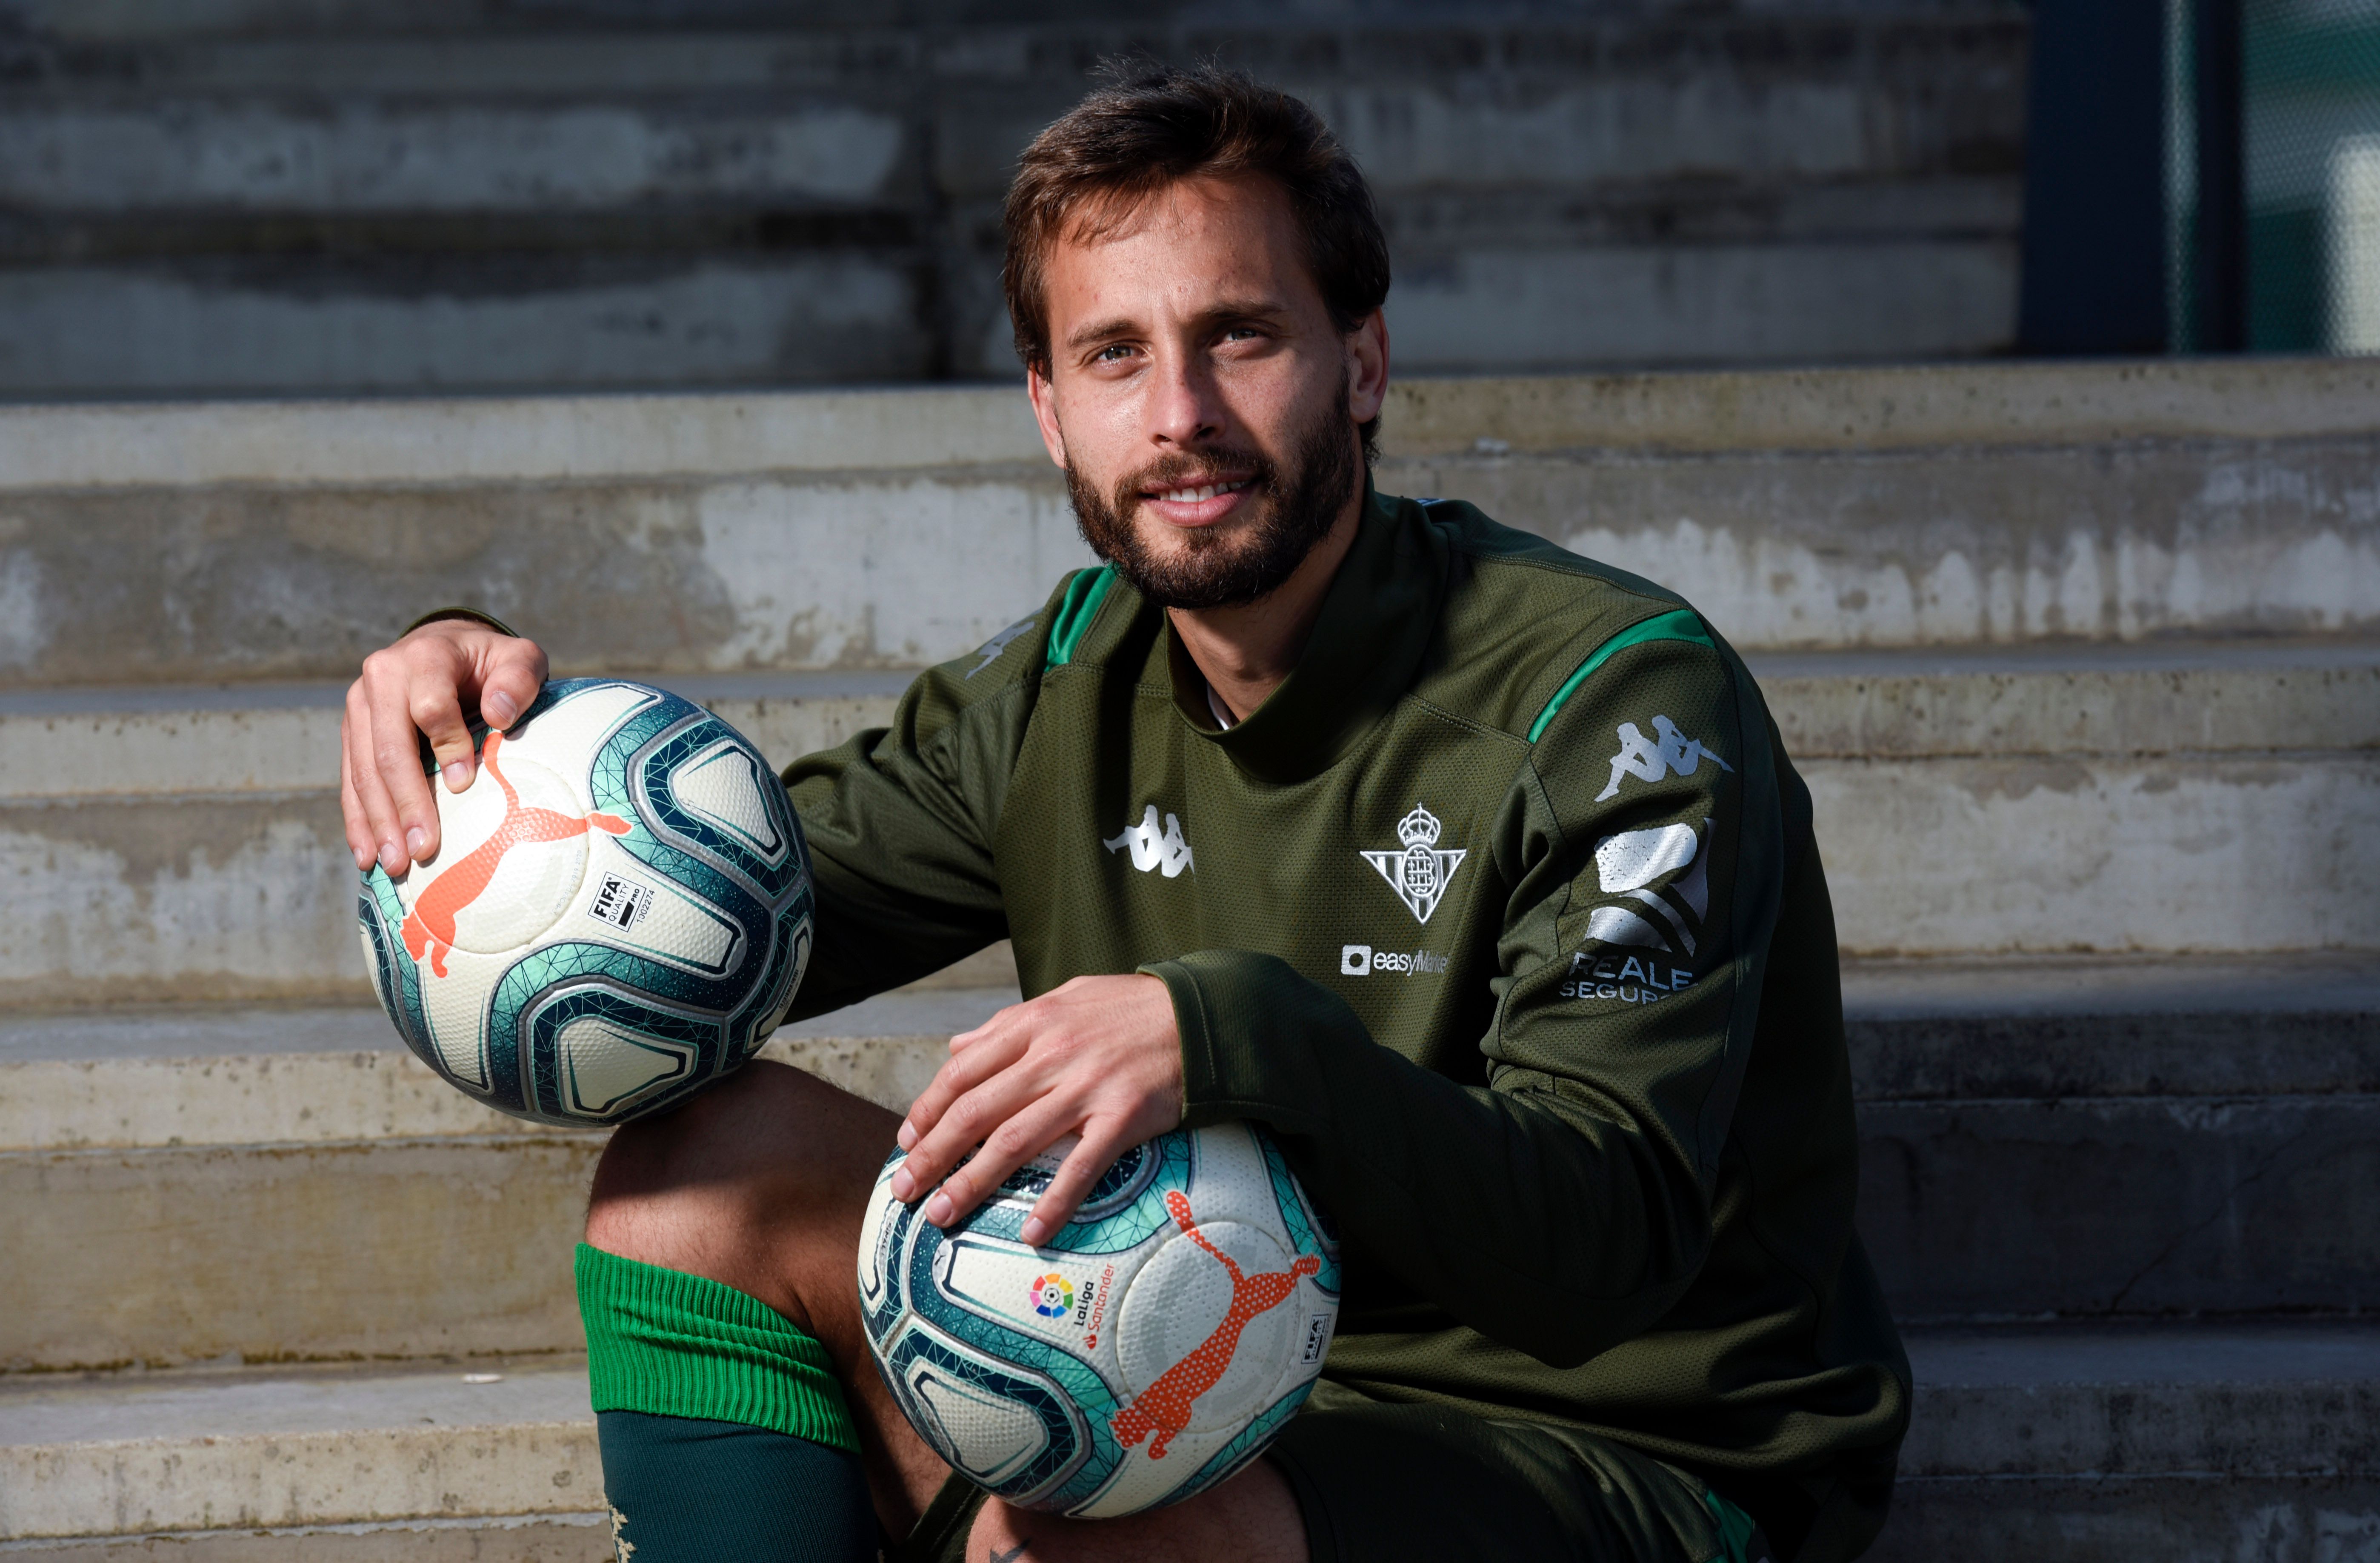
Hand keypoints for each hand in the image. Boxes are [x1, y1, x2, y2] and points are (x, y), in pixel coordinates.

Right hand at [340, 619, 548, 874]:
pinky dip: (358, 820)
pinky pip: (350, 780)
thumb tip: (499, 715)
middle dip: (406, 804)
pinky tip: (367, 854)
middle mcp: (380, 678)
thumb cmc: (490, 662)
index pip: (429, 707)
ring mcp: (359, 707)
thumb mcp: (518, 658)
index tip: (463, 785)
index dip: (447, 746)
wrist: (446, 646)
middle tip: (423, 850)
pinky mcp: (351, 732)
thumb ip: (519, 678)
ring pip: (364, 771)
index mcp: (423, 657)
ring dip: (379, 822)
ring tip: (395, 865)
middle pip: (389, 749)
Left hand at [892, 974, 1184, 1244]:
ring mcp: (1087, 1087)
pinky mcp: (1123, 1117)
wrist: (1201, 1014)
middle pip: (976, 1111)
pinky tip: (1032, 1233)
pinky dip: (1055, 1203)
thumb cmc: (1129, 1008)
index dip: (927, 1109)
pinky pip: (1082, 1167)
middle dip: (933, 1154)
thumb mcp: (1064, 998)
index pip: (962, 1071)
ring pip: (1015, 1142)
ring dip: (973, 1183)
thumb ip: (1008, 1025)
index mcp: (1033, 1024)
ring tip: (942, 1215)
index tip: (906, 1141)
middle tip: (905, 1191)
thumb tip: (957, 1047)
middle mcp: (1052, 1055)